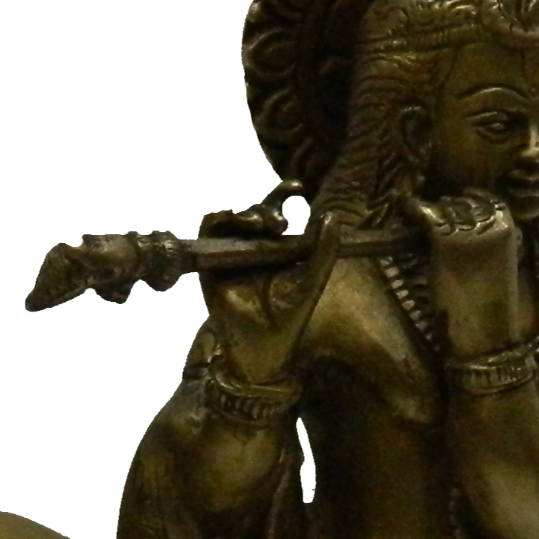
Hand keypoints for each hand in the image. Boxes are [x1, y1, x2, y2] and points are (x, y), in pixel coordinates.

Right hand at [199, 180, 343, 385]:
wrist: (264, 351)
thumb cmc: (289, 321)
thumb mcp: (311, 282)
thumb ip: (323, 251)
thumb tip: (330, 216)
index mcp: (277, 249)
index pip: (277, 212)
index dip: (284, 193)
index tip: (297, 187)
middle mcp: (252, 249)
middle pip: (255, 213)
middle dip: (266, 208)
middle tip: (280, 222)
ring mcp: (230, 257)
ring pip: (232, 221)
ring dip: (245, 215)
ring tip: (259, 224)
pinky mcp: (210, 267)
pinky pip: (208, 236)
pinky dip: (215, 221)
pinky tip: (227, 216)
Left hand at [408, 189, 530, 357]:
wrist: (484, 335)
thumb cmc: (489, 308)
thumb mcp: (496, 265)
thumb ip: (485, 242)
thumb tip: (466, 227)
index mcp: (509, 229)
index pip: (487, 200)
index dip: (469, 201)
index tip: (456, 204)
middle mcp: (490, 223)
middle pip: (463, 202)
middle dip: (448, 206)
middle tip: (433, 212)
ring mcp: (467, 229)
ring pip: (444, 207)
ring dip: (431, 210)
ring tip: (418, 212)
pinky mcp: (444, 240)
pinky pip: (426, 214)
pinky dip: (413, 210)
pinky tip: (408, 210)